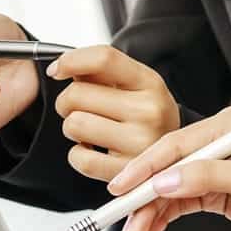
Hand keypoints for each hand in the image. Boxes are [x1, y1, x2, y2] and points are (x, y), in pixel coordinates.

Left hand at [48, 46, 179, 180]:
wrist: (173, 154)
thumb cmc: (146, 115)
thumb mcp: (135, 84)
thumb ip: (100, 70)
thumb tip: (63, 67)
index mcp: (150, 83)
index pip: (103, 59)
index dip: (70, 61)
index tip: (57, 70)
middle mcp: (149, 111)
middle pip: (77, 94)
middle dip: (68, 101)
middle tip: (81, 109)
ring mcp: (139, 143)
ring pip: (74, 124)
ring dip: (73, 128)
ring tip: (91, 130)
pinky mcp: (126, 172)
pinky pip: (79, 158)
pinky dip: (78, 155)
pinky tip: (93, 150)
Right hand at [108, 106, 230, 230]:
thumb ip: (207, 177)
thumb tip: (165, 180)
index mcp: (230, 127)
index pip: (176, 145)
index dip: (145, 167)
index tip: (122, 188)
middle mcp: (220, 145)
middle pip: (167, 168)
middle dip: (142, 196)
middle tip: (122, 218)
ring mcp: (218, 172)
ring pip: (170, 190)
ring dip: (149, 212)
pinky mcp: (219, 197)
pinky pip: (181, 206)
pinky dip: (163, 220)